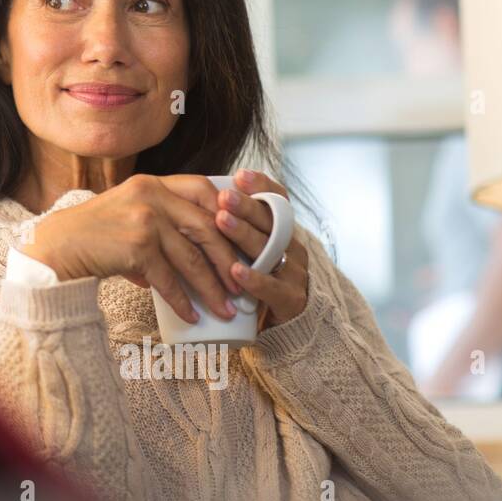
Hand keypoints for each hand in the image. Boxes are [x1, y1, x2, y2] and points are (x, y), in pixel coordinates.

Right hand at [20, 173, 244, 324]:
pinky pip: (168, 279)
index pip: (203, 189)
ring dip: (212, 287)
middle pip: (206, 226)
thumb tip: (188, 262)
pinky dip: (182, 301)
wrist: (55, 248)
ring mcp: (144, 219)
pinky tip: (192, 316)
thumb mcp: (126, 214)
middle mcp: (151, 195)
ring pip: (192, 258)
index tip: (240, 239)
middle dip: (227, 258)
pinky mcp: (137, 247)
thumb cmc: (90, 235)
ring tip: (226, 307)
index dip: (227, 213)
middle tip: (241, 282)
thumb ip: (158, 225)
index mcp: (151, 183)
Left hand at [212, 169, 308, 328]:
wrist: (296, 325)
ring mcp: (294, 272)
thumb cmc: (264, 282)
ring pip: (270, 249)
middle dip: (247, 206)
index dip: (262, 187)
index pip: (278, 202)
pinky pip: (272, 287)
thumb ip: (239, 230)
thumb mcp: (254, 252)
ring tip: (222, 221)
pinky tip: (236, 269)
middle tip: (225, 195)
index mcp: (282, 232)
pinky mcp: (291, 299)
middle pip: (271, 221)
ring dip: (245, 234)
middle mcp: (291, 247)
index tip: (241, 175)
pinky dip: (254, 277)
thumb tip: (205, 200)